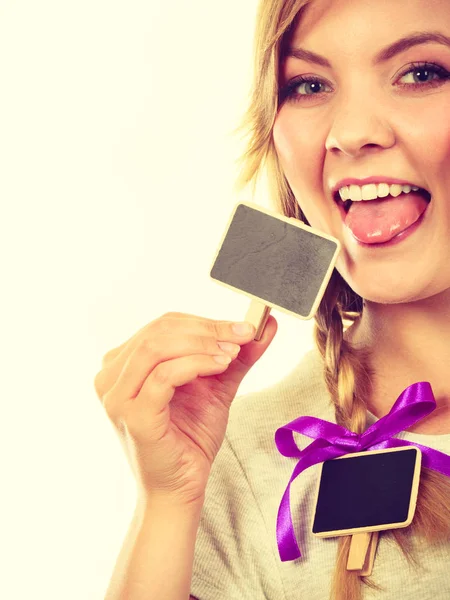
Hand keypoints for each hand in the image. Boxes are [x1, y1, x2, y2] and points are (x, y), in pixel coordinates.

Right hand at [94, 312, 276, 504]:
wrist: (180, 487)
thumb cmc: (189, 437)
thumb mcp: (216, 385)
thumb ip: (237, 355)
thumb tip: (266, 325)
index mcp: (124, 364)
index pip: (163, 325)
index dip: (204, 321)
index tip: (242, 327)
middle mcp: (111, 376)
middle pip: (159, 330)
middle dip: (207, 329)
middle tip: (241, 335)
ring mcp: (116, 396)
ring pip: (157, 347)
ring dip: (202, 344)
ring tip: (232, 353)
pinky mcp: (132, 414)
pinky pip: (164, 375)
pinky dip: (196, 364)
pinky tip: (221, 366)